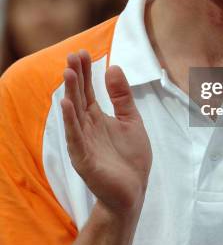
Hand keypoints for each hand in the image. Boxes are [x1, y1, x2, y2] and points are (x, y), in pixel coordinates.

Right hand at [61, 50, 151, 213]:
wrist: (134, 192)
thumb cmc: (130, 158)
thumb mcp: (131, 120)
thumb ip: (122, 96)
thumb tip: (113, 67)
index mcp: (97, 118)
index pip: (87, 90)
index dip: (85, 72)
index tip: (81, 52)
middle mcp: (87, 128)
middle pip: (79, 97)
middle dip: (75, 76)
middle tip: (72, 55)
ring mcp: (83, 143)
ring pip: (74, 114)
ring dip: (70, 93)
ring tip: (67, 72)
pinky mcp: (84, 159)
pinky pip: (75, 137)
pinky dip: (70, 121)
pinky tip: (67, 105)